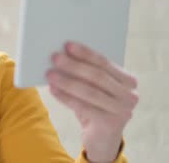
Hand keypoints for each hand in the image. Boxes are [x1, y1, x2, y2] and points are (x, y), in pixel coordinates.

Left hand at [47, 42, 138, 162]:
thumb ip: (86, 73)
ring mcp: (123, 111)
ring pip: (90, 91)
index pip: (104, 62)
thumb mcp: (94, 87)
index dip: (85, 53)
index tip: (67, 44)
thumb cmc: (94, 105)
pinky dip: (66, 97)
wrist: (101, 137)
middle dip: (74, 65)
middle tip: (55, 57)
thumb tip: (62, 54)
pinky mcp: (111, 124)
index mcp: (129, 80)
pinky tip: (53, 89)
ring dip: (67, 81)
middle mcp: (131, 95)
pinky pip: (84, 107)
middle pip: (97, 76)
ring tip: (50, 73)